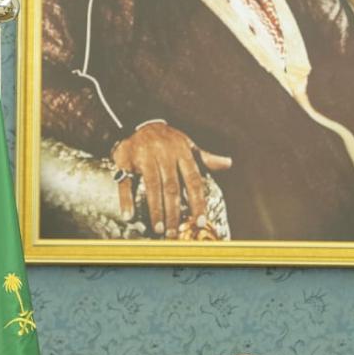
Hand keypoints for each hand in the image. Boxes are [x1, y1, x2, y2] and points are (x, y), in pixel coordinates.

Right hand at [112, 123, 230, 234]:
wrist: (138, 122)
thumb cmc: (167, 140)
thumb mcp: (187, 144)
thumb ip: (205, 158)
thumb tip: (228, 163)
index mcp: (182, 153)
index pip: (193, 181)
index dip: (198, 202)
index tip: (200, 221)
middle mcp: (164, 155)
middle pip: (172, 188)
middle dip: (174, 212)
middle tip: (174, 232)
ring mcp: (145, 157)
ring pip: (152, 187)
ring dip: (155, 210)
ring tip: (159, 228)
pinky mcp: (125, 160)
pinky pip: (125, 182)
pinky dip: (126, 199)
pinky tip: (128, 215)